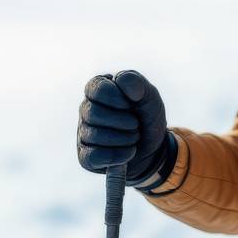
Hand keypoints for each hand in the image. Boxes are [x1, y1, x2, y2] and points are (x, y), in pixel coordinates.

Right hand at [77, 70, 171, 185]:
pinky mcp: (86, 156)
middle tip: (136, 124)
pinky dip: (118, 155)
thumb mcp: (149, 97)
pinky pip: (94, 156)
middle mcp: (86, 110)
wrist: (154, 150)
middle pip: (93, 113)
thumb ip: (137, 82)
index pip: (98, 89)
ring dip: (124, 138)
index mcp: (97, 88)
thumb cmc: (147, 118)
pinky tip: (128, 152)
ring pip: (94, 135)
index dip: (118, 99)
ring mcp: (83, 133)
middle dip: (123, 121)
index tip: (133, 105)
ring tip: (135, 137)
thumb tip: (119, 80)